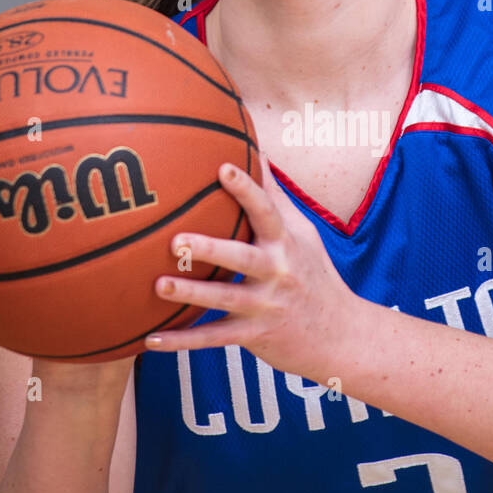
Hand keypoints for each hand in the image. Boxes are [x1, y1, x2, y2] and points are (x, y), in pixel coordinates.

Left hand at [145, 152, 359, 380]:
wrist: (340, 335)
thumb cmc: (314, 275)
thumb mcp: (303, 236)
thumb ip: (276, 198)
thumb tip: (257, 151)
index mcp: (286, 244)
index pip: (267, 212)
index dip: (247, 189)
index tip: (223, 168)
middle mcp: (277, 273)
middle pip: (242, 257)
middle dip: (210, 248)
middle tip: (176, 240)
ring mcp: (265, 306)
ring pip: (224, 300)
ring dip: (191, 295)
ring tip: (158, 286)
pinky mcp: (254, 336)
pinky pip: (214, 339)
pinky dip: (182, 341)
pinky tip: (151, 339)